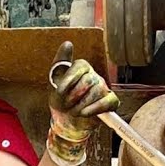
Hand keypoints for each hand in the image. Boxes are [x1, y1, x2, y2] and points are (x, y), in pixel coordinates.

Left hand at [46, 42, 117, 165]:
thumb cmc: (61, 100)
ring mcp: (103, 89)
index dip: (69, 79)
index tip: (60, 91)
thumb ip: (60, 62)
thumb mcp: (54, 82)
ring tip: (74, 111)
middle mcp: (94, 76)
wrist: (66, 122)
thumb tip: (67, 43)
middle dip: (74, 96)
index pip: (80, 65)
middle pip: (88, 80)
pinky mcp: (110, 103)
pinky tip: (85, 113)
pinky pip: (109, 101)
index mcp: (82, 68)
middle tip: (66, 105)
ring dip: (81, 105)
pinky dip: (96, 108)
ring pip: (97, 92)